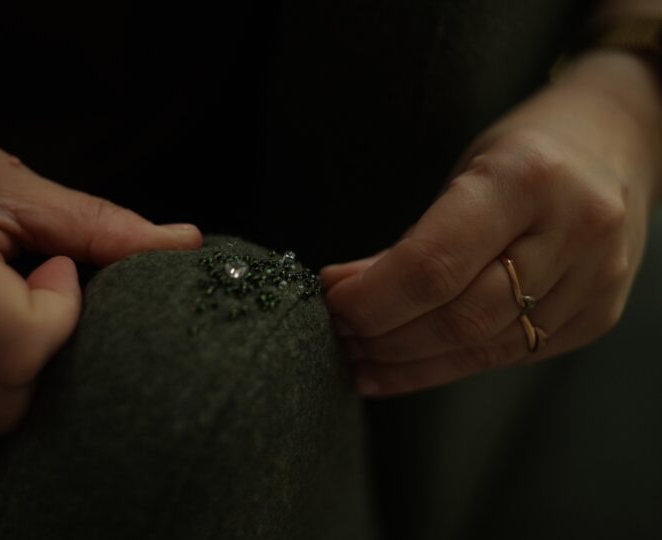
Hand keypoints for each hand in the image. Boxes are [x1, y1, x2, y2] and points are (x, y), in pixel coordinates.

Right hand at [0, 83, 201, 433]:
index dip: (59, 313)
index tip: (56, 267)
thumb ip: (102, 225)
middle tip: (40, 294)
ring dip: (13, 373)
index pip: (20, 348)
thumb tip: (186, 244)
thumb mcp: (14, 183)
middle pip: (2, 404)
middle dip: (44, 358)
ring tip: (6, 305)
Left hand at [321, 51, 660, 395]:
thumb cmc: (526, 150)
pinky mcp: (598, 314)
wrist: (618, 143)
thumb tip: (348, 292)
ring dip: (410, 363)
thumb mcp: (466, 172)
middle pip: (460, 317)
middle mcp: (573, 230)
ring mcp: (596, 279)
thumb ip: (414, 239)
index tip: (331, 302)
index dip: (372, 299)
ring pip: (484, 348)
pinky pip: (511, 355)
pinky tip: (408, 365)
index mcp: (526, 178)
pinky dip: (451, 365)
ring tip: (362, 359)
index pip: (434, 265)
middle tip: (339, 335)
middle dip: (385, 337)